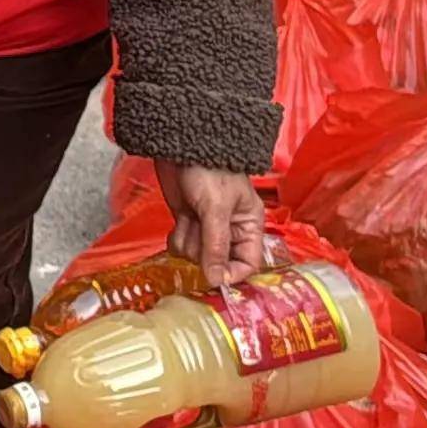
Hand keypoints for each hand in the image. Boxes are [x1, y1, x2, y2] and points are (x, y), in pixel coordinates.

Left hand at [154, 161, 265, 286]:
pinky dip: (177, 237)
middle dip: (204, 251)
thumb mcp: (216, 208)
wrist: (180, 146)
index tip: (214, 278)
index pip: (249, 262)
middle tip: (198, 228)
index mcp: (249, 224)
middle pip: (219, 263)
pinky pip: (182, 246)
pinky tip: (180, 219)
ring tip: (189, 217)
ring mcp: (207, 228)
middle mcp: (231, 229)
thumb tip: (217, 280)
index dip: (233, 274)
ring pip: (196, 256)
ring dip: (189, 241)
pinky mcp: (188, 223)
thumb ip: (216, 246)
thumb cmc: (208, 168)